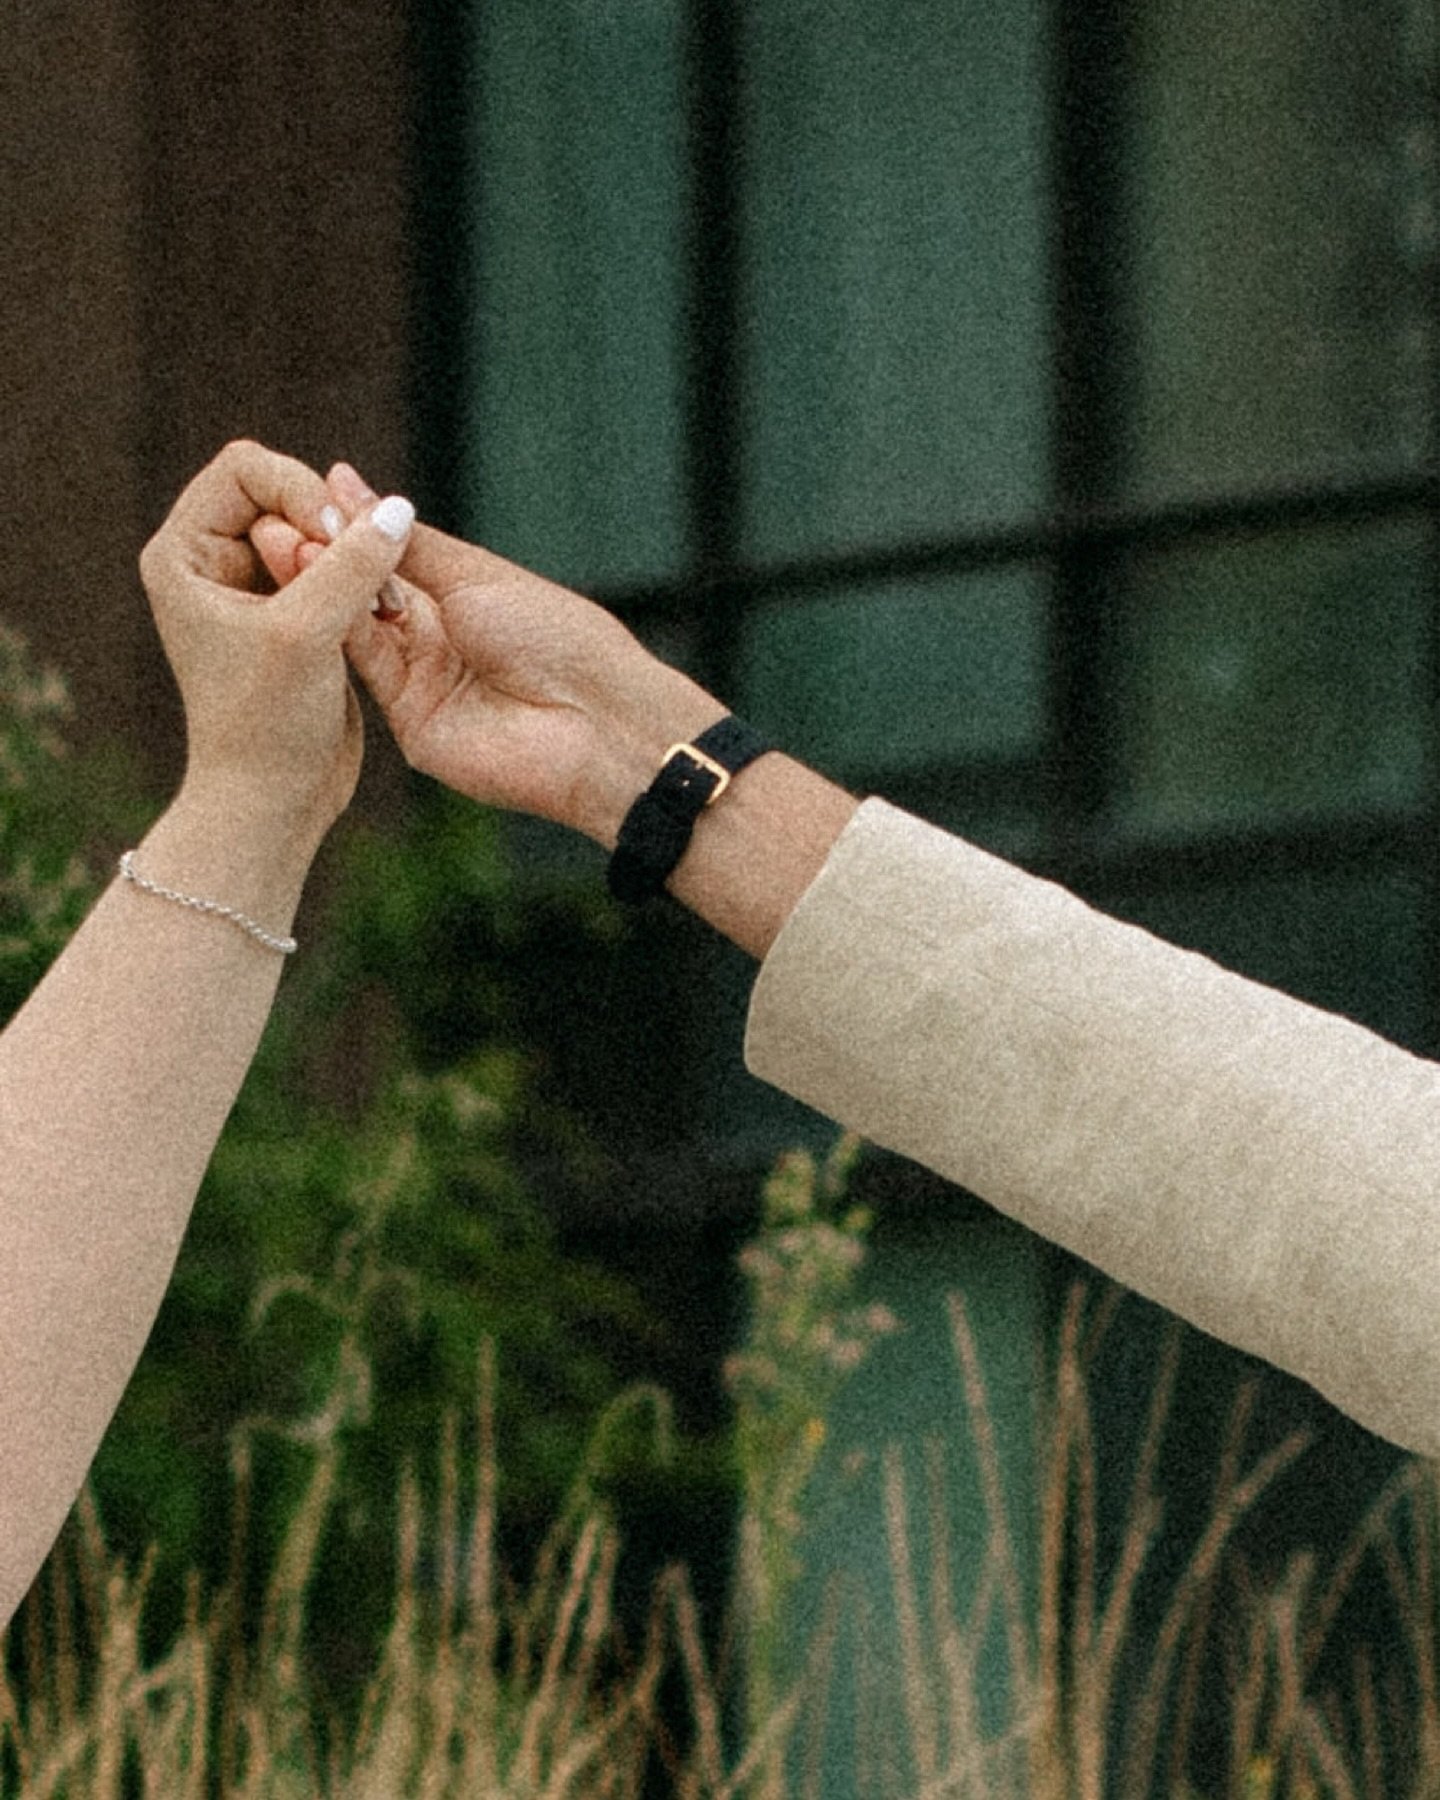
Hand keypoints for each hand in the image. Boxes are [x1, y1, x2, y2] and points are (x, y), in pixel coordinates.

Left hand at [140, 441, 414, 847]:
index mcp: (184, 554)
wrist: (273, 801)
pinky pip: (337, 569)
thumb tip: (399, 508)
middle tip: (364, 578)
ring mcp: (254, 588)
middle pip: (287, 493)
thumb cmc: (267, 723)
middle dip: (334, 528)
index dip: (299, 491)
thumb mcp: (308, 633)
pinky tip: (380, 617)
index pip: (248, 468)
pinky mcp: (295, 615)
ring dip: (356, 559)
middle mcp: (212, 562)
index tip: (332, 543)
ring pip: (319, 532)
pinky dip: (364, 584)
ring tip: (378, 605)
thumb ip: (352, 564)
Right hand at [251, 463, 723, 843]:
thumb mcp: (476, 576)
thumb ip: (410, 544)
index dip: (349, 528)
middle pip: (363, 593)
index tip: (307, 491)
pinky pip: (365, 671)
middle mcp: (436, 640)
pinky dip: (337, 630)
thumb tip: (351, 485)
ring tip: (278, 544)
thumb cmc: (555, 634)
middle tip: (273, 520)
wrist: (594, 721)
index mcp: (461, 598)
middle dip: (321, 556)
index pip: (389, 558)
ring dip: (320, 589)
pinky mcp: (409, 724)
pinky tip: (307, 590)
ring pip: (356, 629)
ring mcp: (420, 683)